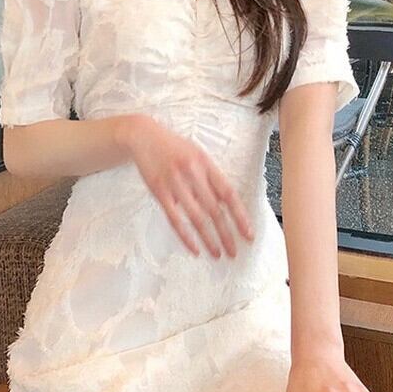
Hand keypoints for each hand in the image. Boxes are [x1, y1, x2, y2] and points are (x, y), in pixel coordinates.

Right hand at [128, 115, 254, 258]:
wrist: (144, 137)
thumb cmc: (175, 147)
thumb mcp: (198, 155)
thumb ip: (211, 177)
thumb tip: (227, 204)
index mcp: (206, 163)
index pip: (228, 193)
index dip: (240, 215)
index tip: (248, 234)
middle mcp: (192, 173)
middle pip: (214, 210)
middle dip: (226, 234)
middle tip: (234, 252)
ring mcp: (175, 183)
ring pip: (196, 217)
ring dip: (209, 239)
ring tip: (218, 254)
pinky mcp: (159, 192)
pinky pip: (175, 219)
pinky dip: (186, 236)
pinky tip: (195, 249)